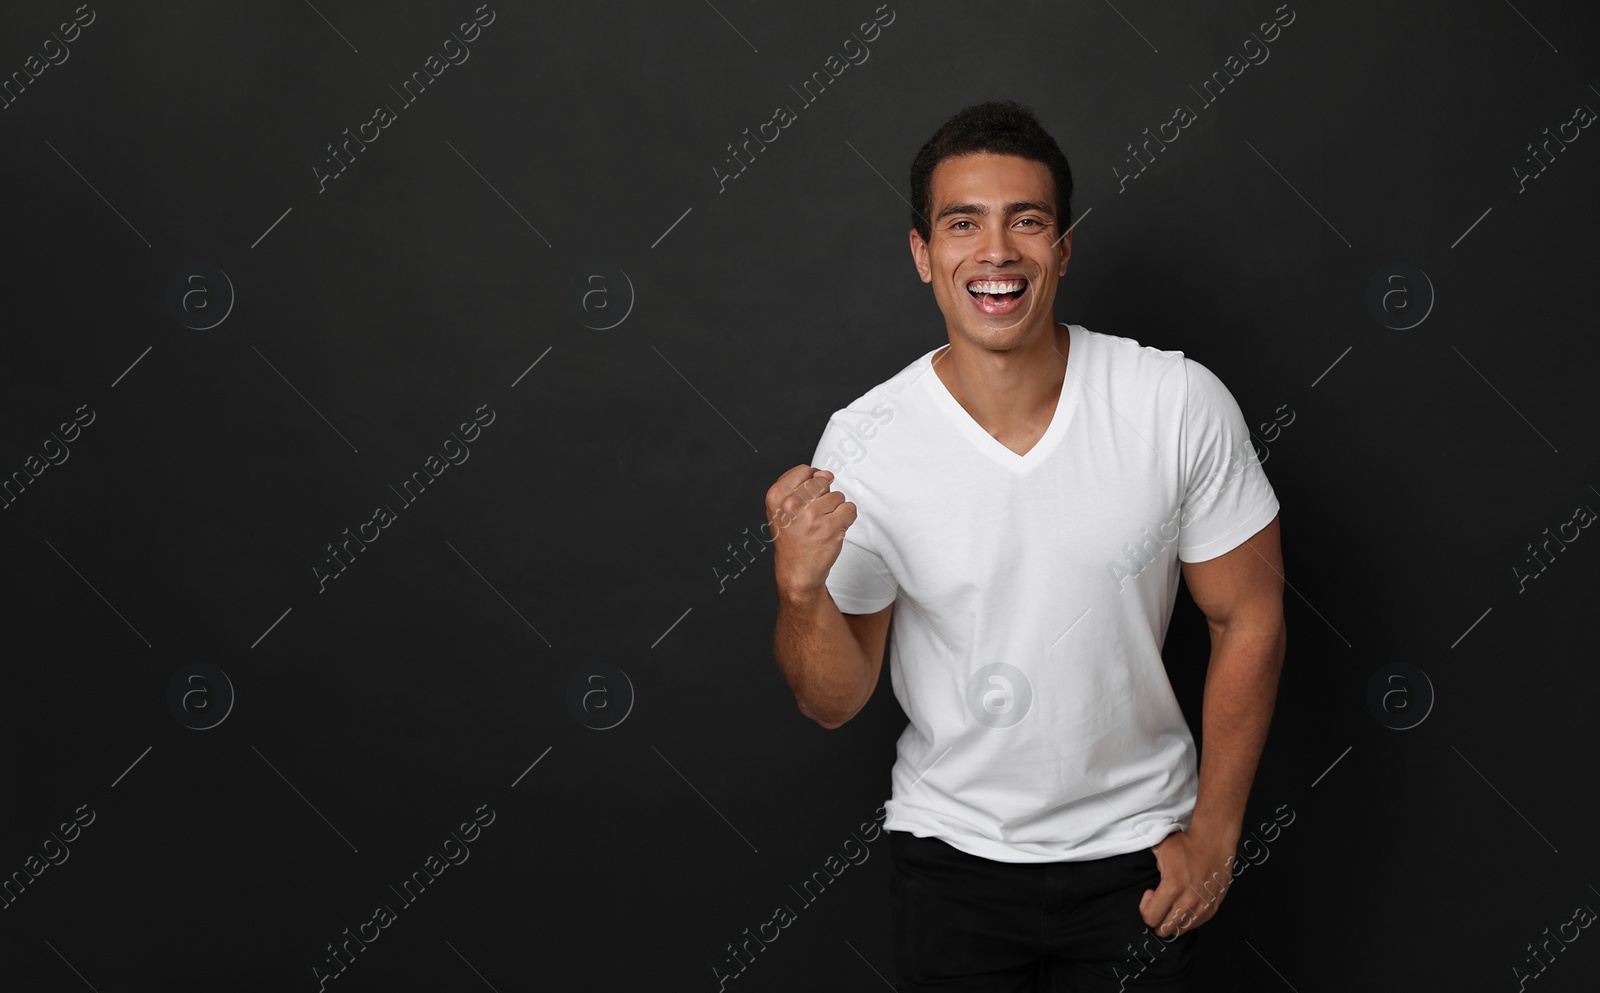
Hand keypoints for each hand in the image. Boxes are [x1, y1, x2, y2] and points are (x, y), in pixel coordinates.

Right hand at [765, 465, 856, 599]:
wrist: (797, 571)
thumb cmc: (791, 540)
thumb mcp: (780, 509)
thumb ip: (799, 485)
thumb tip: (825, 473)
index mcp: (777, 496)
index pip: (804, 470)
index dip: (811, 482)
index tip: (808, 498)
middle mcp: (792, 504)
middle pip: (822, 481)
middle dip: (823, 496)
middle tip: (814, 515)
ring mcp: (812, 515)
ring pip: (837, 495)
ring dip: (834, 509)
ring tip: (821, 524)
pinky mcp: (831, 527)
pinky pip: (849, 508)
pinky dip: (846, 518)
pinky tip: (833, 528)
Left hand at [1138, 829, 1237, 937]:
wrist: (1214, 841)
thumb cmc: (1187, 843)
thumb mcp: (1160, 850)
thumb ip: (1148, 868)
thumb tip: (1141, 878)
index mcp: (1173, 887)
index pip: (1150, 918)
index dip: (1145, 908)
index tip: (1149, 894)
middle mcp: (1189, 901)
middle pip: (1165, 930)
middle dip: (1157, 919)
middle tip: (1159, 902)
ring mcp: (1203, 906)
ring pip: (1181, 930)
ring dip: (1172, 920)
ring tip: (1172, 902)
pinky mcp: (1213, 907)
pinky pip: (1195, 924)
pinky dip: (1187, 919)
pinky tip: (1184, 903)